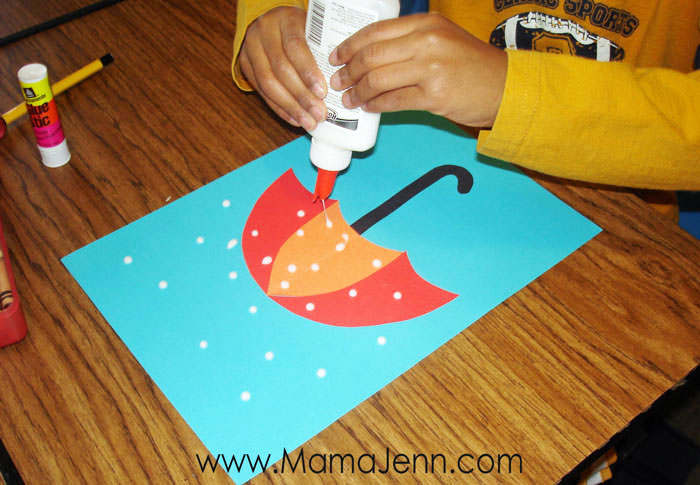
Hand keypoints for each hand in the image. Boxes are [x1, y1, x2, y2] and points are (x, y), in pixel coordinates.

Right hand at [239, 6, 326, 130]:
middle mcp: (264, 32)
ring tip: (308, 122)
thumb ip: (321, 51)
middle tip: (319, 114)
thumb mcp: (312, 30)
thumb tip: (337, 85)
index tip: (322, 92)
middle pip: (280, 69)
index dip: (308, 72)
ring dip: (290, 107)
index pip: (295, 47)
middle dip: (302, 96)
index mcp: (285, 19)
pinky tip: (294, 119)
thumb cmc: (299, 28)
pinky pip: (261, 91)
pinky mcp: (245, 64)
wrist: (271, 20)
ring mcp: (251, 48)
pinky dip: (279, 108)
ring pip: (268, 83)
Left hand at [329, 13, 506, 127]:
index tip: (336, 56)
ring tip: (350, 98)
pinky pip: (393, 101)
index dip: (350, 45)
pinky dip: (376, 106)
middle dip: (349, 70)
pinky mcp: (434, 95)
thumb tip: (370, 55)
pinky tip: (369, 108)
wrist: (504, 88)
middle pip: (372, 55)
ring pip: (378, 79)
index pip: (376, 31)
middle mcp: (427, 41)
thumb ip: (411, 41)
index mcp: (427, 23)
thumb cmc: (471, 66)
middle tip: (338, 80)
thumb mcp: (443, 39)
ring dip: (358, 91)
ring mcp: (431, 68)